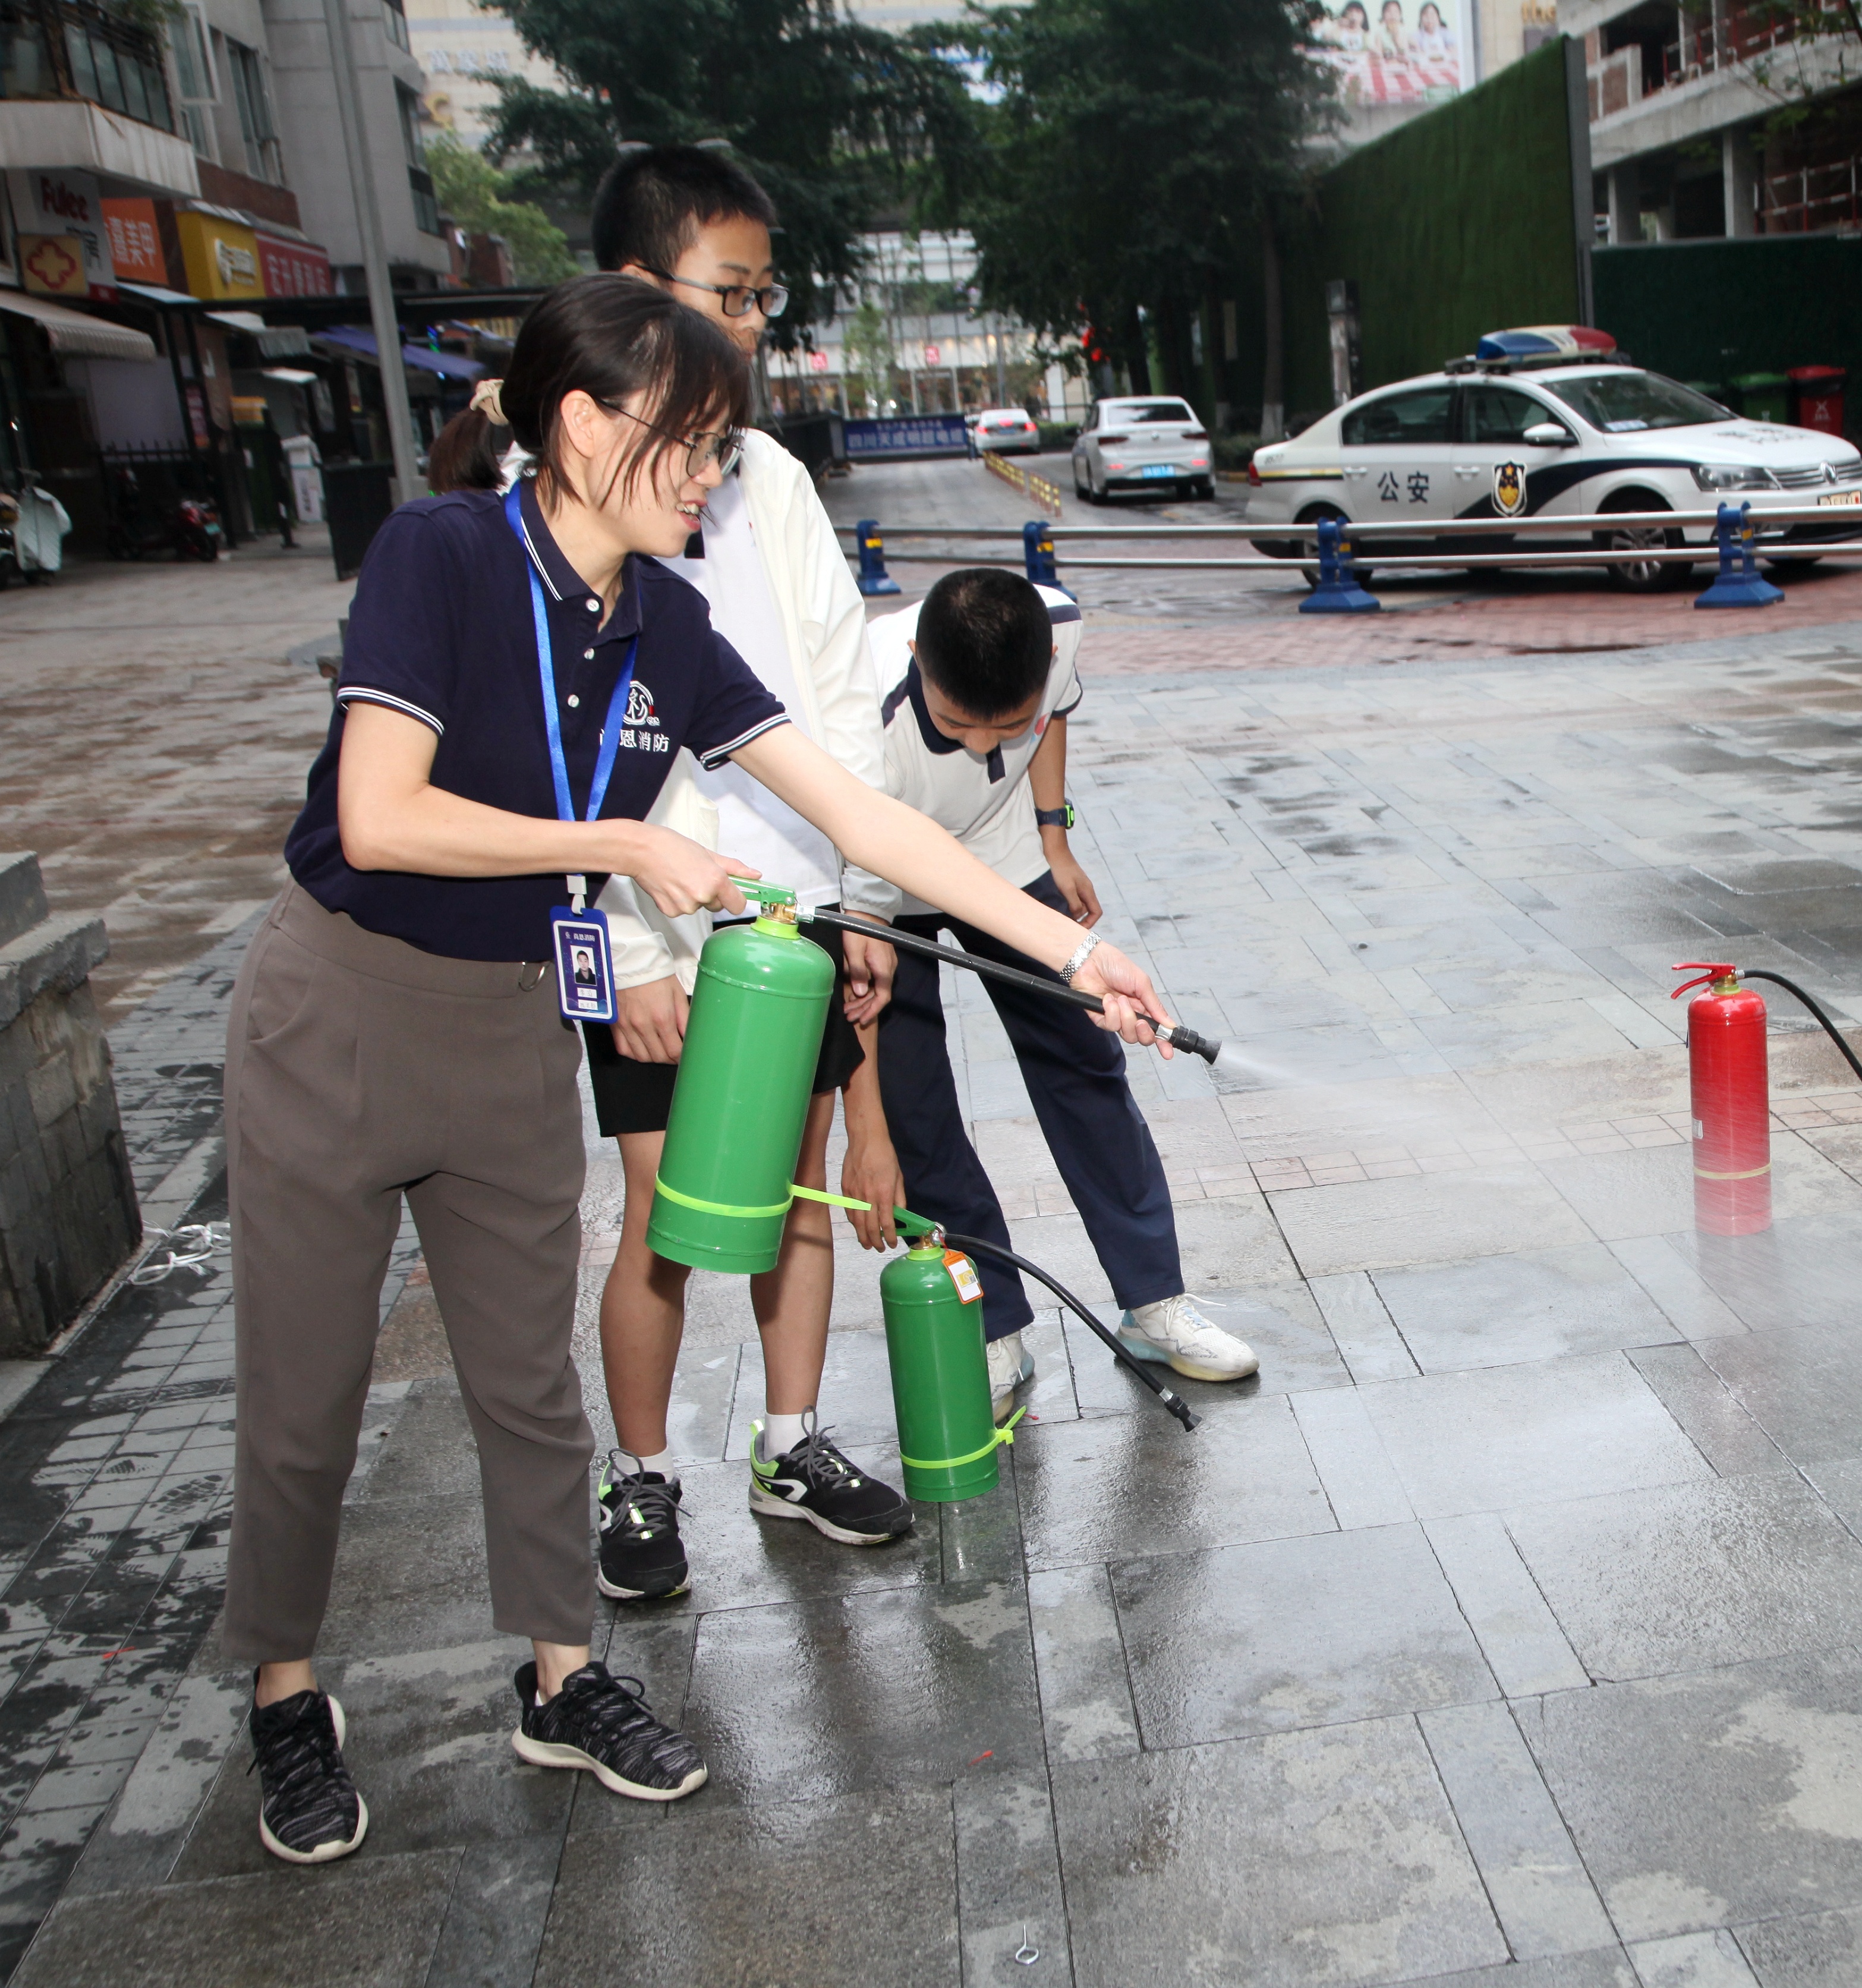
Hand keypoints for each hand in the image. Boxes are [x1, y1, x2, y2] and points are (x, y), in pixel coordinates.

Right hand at [610, 975, 687, 1063]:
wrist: (632, 962)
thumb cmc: (657, 975)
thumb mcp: (678, 994)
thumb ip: (685, 1019)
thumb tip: (690, 1038)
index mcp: (662, 1018)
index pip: (674, 1051)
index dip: (681, 1057)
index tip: (685, 1055)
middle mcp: (643, 1026)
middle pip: (658, 1057)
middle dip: (669, 1059)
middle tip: (674, 1054)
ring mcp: (627, 1026)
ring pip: (641, 1057)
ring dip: (653, 1058)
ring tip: (660, 1051)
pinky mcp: (615, 1024)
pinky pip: (623, 1049)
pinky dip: (634, 1053)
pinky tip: (642, 1047)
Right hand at [622, 827, 754, 919]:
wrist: (641, 850)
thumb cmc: (671, 847)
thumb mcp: (708, 854)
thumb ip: (734, 868)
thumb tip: (754, 875)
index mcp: (716, 881)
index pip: (738, 905)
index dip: (735, 899)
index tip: (730, 893)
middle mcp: (702, 896)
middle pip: (718, 906)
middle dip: (712, 894)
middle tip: (696, 875)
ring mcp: (686, 906)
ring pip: (699, 907)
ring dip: (693, 896)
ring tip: (680, 877)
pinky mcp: (671, 912)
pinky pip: (683, 910)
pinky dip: (678, 900)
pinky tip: (671, 885)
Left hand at [839, 919, 894, 1025]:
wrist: (867, 911)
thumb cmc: (858, 929)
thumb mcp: (853, 950)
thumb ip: (857, 972)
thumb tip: (861, 993)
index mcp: (883, 968)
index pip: (882, 997)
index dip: (872, 1011)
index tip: (862, 1020)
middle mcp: (888, 968)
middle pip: (879, 996)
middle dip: (864, 1008)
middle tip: (850, 1017)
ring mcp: (886, 964)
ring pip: (877, 989)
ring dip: (864, 1000)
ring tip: (849, 1009)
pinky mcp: (881, 960)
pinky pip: (876, 980)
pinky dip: (866, 990)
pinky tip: (855, 994)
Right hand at [842, 1129, 905, 1249]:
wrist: (866, 1140)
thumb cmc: (885, 1156)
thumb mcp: (898, 1177)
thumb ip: (899, 1198)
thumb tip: (900, 1214)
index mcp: (884, 1193)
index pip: (886, 1223)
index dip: (890, 1236)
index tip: (892, 1243)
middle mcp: (868, 1196)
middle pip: (870, 1227)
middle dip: (876, 1241)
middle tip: (879, 1248)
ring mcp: (855, 1194)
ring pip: (857, 1222)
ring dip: (862, 1236)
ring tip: (867, 1244)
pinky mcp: (846, 1189)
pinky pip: (849, 1211)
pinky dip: (853, 1223)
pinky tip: (857, 1227)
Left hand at [1046, 847, 1101, 926]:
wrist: (1054, 851)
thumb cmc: (1060, 869)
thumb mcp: (1067, 888)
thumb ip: (1074, 903)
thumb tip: (1077, 916)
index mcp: (1088, 891)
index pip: (1096, 912)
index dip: (1089, 923)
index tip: (1077, 929)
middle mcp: (1085, 890)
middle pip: (1087, 910)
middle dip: (1078, 919)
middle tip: (1065, 924)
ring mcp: (1078, 886)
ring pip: (1079, 905)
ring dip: (1071, 912)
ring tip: (1059, 916)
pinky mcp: (1070, 884)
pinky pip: (1072, 899)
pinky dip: (1066, 905)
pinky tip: (1056, 905)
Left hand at [1073, 944, 1174, 1053]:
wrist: (1091, 960)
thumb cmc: (1116, 966)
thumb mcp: (1142, 983)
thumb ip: (1155, 1006)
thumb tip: (1170, 1025)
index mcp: (1144, 1006)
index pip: (1156, 1028)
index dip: (1163, 1041)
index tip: (1168, 1051)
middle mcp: (1131, 1015)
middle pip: (1142, 1037)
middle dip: (1144, 1033)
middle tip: (1141, 1022)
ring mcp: (1115, 1018)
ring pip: (1127, 1034)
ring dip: (1126, 1017)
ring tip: (1120, 999)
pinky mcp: (1100, 1018)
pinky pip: (1110, 1026)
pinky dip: (1111, 1012)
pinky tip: (1107, 999)